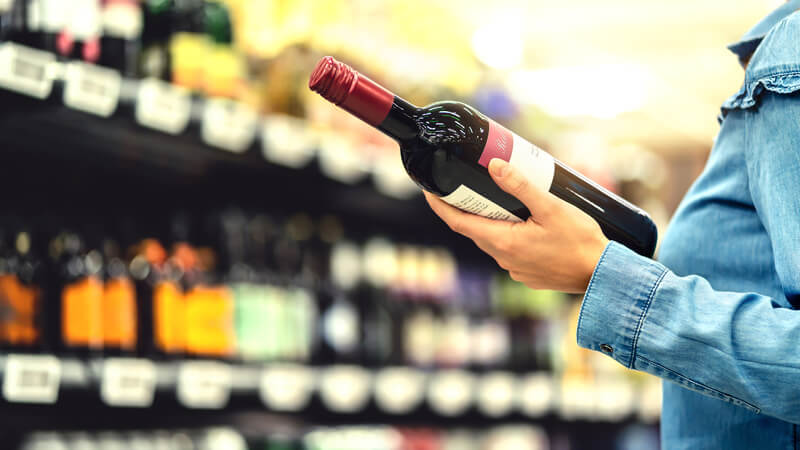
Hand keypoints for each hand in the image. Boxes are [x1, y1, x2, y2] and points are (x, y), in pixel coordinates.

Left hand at [424, 158, 608, 293]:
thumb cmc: (580, 242)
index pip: (458, 223)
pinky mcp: (528, 274)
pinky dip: (507, 234)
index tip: (428, 191)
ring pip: (493, 240)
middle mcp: (504, 258)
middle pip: (475, 230)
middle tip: (464, 184)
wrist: (603, 276)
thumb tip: (494, 166)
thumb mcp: (551, 207)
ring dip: (489, 221)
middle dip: (466, 208)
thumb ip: (521, 187)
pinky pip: (509, 251)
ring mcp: (515, 269)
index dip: (440, 206)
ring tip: (495, 198)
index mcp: (503, 242)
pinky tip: (522, 221)